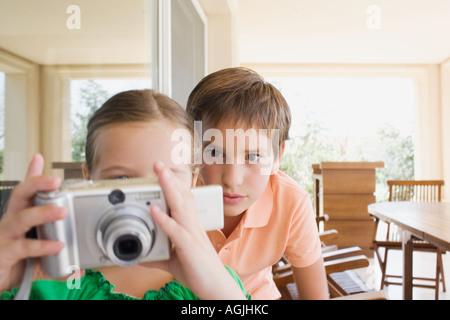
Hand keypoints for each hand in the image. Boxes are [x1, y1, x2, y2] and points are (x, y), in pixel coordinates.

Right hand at [0, 154, 66, 292]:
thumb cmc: (16, 258)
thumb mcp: (39, 248)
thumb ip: (57, 244)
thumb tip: (78, 262)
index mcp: (20, 214)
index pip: (25, 190)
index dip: (32, 175)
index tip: (39, 158)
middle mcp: (11, 221)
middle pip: (19, 194)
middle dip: (37, 184)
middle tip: (56, 180)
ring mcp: (6, 235)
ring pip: (22, 218)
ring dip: (42, 212)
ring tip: (61, 211)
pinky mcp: (5, 252)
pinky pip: (24, 246)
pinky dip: (42, 246)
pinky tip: (57, 245)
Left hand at [144, 161, 245, 299]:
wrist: (216, 288)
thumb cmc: (200, 273)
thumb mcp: (175, 263)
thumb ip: (159, 257)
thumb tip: (142, 257)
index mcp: (190, 226)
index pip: (183, 200)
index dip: (173, 184)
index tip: (162, 172)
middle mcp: (192, 226)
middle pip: (181, 196)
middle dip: (169, 178)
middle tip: (158, 164)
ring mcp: (192, 234)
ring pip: (180, 206)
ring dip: (168, 189)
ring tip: (159, 174)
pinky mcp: (189, 247)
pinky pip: (175, 230)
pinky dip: (164, 219)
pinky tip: (154, 210)